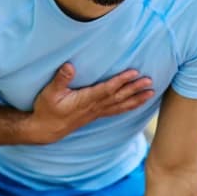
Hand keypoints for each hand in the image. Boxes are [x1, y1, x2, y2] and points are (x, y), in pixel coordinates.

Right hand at [27, 63, 153, 143]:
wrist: (46, 129)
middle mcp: (94, 107)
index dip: (121, 81)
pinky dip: (129, 107)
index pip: (107, 89)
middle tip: (149, 81)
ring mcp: (96, 112)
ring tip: (151, 93)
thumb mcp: (49, 93)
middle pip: (118, 96)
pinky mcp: (96, 115)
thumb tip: (70, 66)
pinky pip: (117, 111)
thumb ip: (61, 79)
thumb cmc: (47, 109)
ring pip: (120, 105)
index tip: (134, 73)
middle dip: (134, 88)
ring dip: (136, 99)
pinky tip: (138, 103)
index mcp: (85, 100)